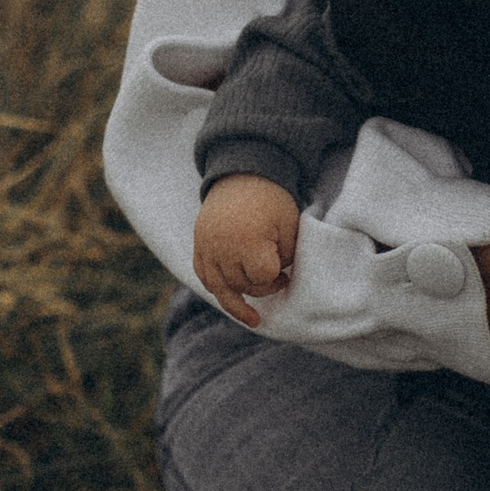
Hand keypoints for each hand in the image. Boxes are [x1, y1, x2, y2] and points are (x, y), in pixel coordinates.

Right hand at [193, 175, 301, 327]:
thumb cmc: (271, 200)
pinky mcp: (199, 244)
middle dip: (261, 286)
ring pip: (218, 287)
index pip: (261, 277)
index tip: (286, 272)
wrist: (242, 174)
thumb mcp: (290, 224)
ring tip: (252, 317)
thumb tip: (280, 277)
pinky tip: (229, 296)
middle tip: (278, 277)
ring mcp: (207, 247)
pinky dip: (215, 287)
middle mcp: (222, 248)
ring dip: (236, 302)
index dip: (276, 278)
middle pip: (241, 285)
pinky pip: (203, 276)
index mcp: (247, 241)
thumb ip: (288, 254)